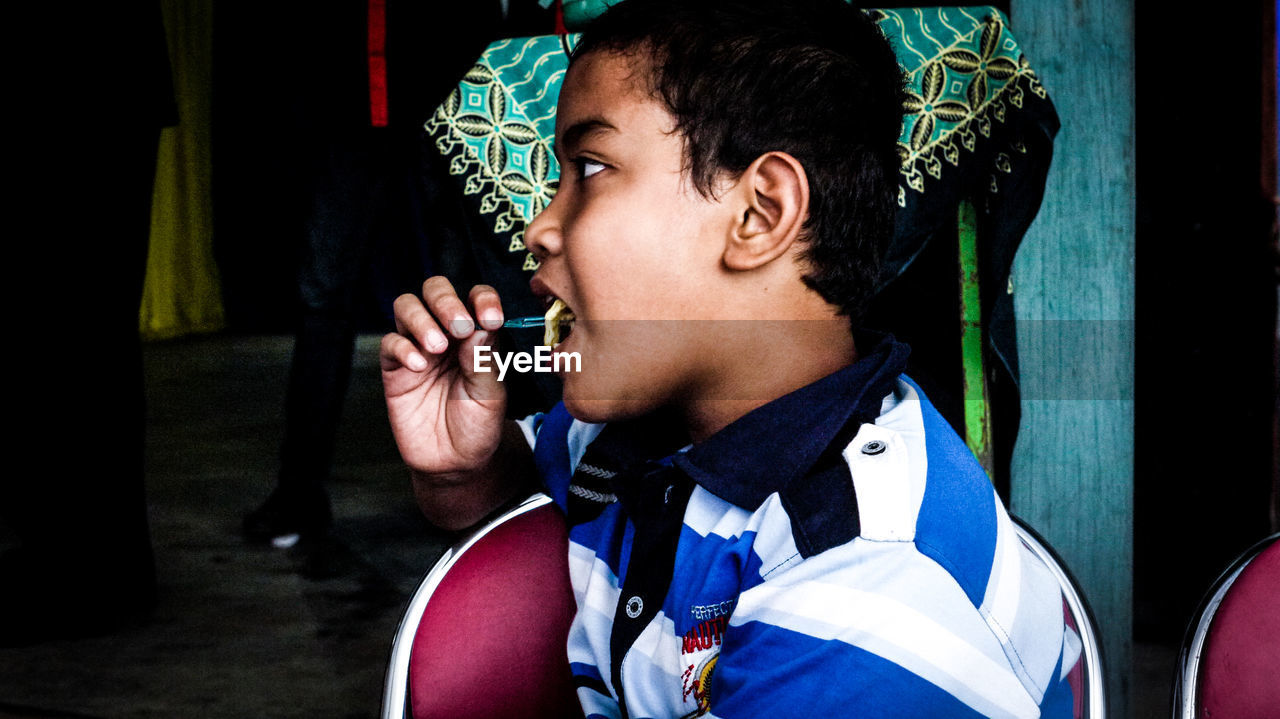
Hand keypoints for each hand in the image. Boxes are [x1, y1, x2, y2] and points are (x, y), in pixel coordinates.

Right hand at [380, 277, 508, 477]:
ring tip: (436, 346)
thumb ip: (484, 360)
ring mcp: (418, 347)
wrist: (455, 463)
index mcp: (476, 334)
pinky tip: (419, 366)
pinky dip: (403, 348)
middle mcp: (446, 334)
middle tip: (459, 325)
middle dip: (446, 301)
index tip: (490, 317)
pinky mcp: (395, 368)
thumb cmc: (477, 426)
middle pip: (435, 291)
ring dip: (422, 319)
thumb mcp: (491, 396)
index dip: (482, 299)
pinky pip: (390, 343)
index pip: (475, 297)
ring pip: (407, 307)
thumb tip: (479, 326)